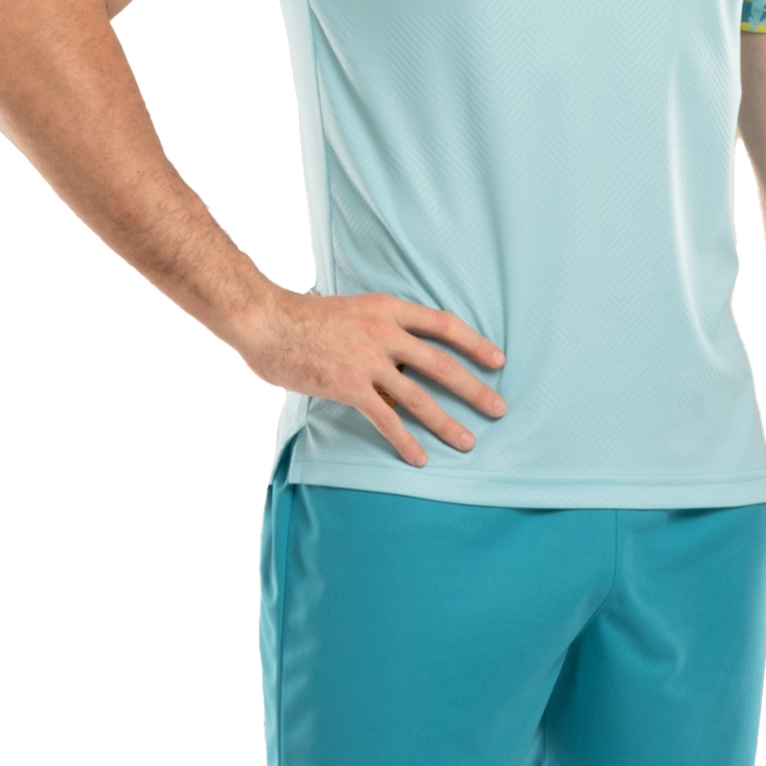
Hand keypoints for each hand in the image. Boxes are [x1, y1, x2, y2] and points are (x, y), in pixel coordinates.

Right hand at [232, 289, 506, 466]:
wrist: (267, 321)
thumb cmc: (303, 317)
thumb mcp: (353, 309)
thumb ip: (379, 327)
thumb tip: (400, 351)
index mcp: (388, 309)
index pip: (444, 324)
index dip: (474, 343)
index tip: (498, 359)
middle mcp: (384, 332)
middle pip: (442, 363)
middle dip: (474, 388)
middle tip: (498, 408)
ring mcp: (368, 359)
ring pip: (420, 396)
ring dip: (447, 422)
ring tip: (468, 442)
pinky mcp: (349, 385)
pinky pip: (386, 418)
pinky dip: (406, 440)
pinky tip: (420, 457)